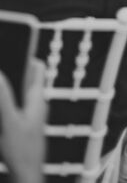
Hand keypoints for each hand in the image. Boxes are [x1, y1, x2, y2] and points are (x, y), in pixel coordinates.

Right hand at [0, 58, 45, 182]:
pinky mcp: (21, 125)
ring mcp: (29, 114)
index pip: (36, 67)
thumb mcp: (9, 122)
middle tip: (3, 63)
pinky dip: (6, 102)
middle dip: (13, 69)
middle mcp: (35, 103)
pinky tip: (1, 107)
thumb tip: (0, 74)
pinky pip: (13, 107)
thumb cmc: (23, 153)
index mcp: (37, 97)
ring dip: (9, 87)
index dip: (26, 52)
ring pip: (18, 92)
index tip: (14, 43)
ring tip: (2, 80)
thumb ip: (4, 97)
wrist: (26, 177)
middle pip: (25, 78)